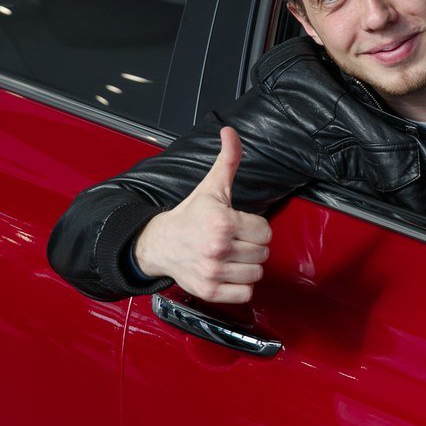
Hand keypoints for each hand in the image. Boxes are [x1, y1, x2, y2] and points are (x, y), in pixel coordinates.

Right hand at [133, 126, 271, 302]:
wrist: (159, 243)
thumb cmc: (190, 216)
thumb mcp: (211, 186)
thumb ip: (228, 159)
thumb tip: (230, 132)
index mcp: (222, 221)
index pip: (265, 231)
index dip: (254, 227)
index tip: (239, 225)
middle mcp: (218, 248)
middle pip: (263, 253)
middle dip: (252, 246)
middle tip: (234, 240)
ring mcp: (213, 271)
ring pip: (257, 274)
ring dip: (248, 266)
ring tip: (232, 256)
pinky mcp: (209, 291)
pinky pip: (245, 294)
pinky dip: (240, 286)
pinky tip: (228, 272)